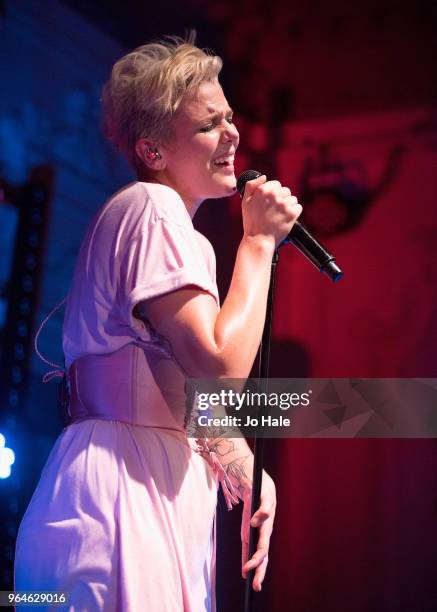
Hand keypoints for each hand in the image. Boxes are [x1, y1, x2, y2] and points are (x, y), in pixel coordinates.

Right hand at [241, 175, 301, 248]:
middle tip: (274, 210)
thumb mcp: (245, 201)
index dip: (273, 193)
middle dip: (281, 198)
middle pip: (285, 190)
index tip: (270, 202)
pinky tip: (286, 218)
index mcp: (263, 191)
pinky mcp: (292, 213)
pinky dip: (294, 212)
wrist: (259, 240)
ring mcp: (284, 204)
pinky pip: (298, 207)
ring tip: (280, 214)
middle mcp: (274, 196)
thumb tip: (264, 177)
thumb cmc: (251, 222)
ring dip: (288, 205)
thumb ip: (251, 186)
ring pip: (292, 198)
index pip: (276, 184)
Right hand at [241, 471, 275, 590]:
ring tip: (255, 560)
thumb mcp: (246, 528)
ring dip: (261, 545)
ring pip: (266, 531)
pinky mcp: (266, 496)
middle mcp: (267, 525)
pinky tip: (254, 522)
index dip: (259, 570)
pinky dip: (260, 515)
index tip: (253, 585)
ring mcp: (268, 512)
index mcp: (262, 534)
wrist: (256, 479)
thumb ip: (248, 545)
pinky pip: (265, 506)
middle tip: (256, 583)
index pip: (262, 556)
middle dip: (260, 566)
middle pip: (264, 548)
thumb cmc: (253, 505)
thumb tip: (246, 567)